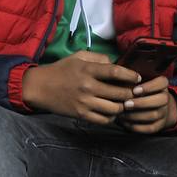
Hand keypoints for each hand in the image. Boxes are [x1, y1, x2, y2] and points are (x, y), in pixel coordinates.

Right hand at [21, 51, 141, 124]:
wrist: (39, 87)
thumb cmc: (61, 69)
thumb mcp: (79, 56)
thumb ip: (99, 58)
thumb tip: (115, 64)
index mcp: (88, 70)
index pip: (116, 72)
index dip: (130, 76)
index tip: (137, 78)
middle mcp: (88, 87)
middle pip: (119, 93)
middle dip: (131, 93)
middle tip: (135, 93)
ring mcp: (84, 102)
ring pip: (114, 109)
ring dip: (123, 107)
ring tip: (125, 103)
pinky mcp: (80, 114)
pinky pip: (103, 120)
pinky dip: (112, 117)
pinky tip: (113, 112)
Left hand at [117, 76, 176, 133]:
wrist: (155, 108)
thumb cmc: (140, 93)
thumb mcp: (139, 83)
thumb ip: (131, 81)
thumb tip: (118, 79)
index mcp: (162, 85)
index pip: (162, 83)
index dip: (149, 87)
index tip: (134, 90)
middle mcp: (166, 98)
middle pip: (161, 100)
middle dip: (142, 103)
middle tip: (126, 104)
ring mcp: (164, 112)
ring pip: (153, 115)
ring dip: (136, 115)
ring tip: (121, 115)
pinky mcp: (159, 125)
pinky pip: (149, 128)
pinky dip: (136, 126)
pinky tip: (125, 123)